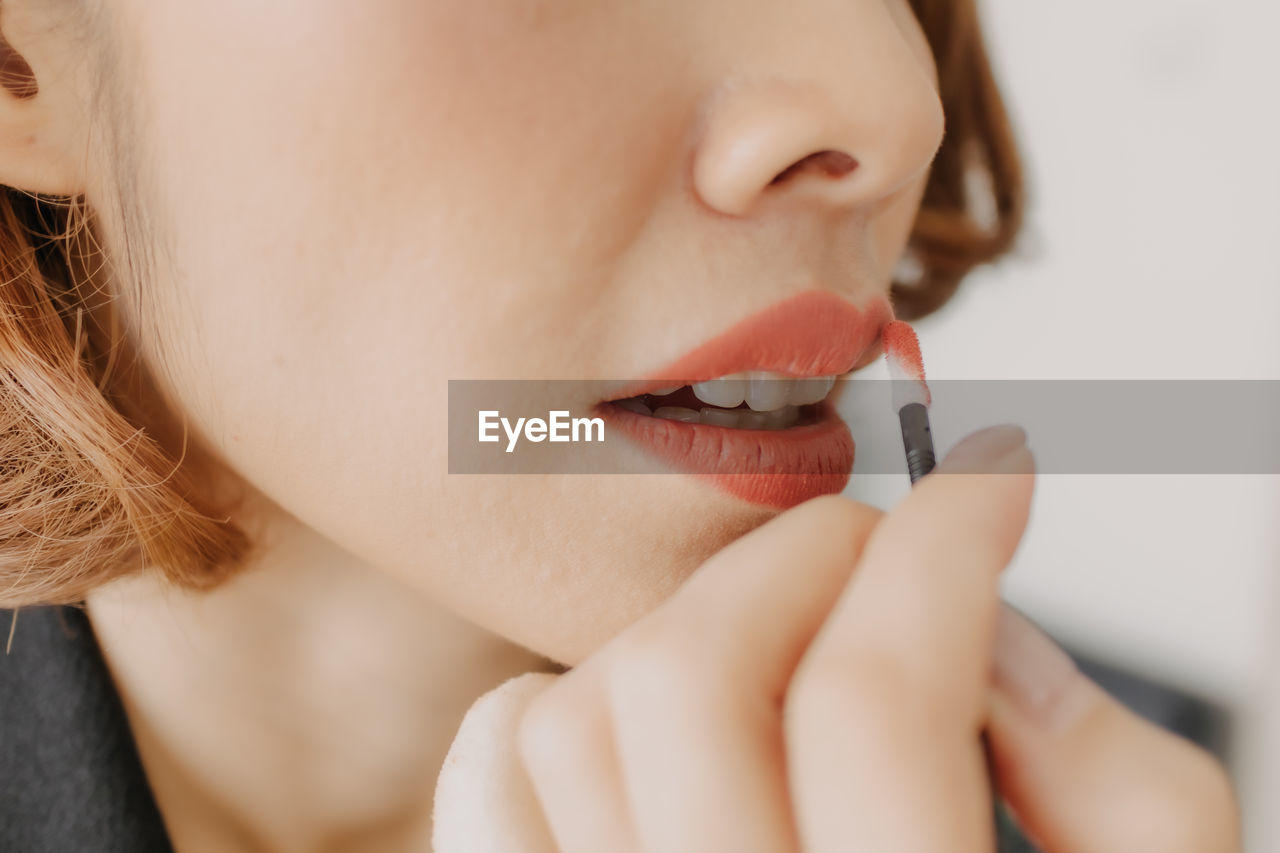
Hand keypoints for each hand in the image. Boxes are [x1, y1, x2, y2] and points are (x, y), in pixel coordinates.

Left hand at [500, 426, 1239, 851]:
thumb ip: (1121, 785)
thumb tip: (997, 632)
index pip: (878, 695)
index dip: (943, 544)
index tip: (984, 479)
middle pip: (698, 679)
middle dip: (806, 556)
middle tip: (887, 544)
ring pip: (575, 718)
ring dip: (686, 623)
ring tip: (780, 628)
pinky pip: (487, 799)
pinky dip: (538, 713)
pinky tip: (625, 700)